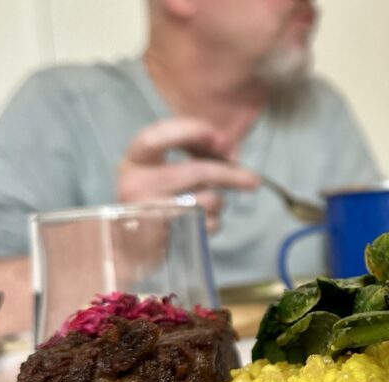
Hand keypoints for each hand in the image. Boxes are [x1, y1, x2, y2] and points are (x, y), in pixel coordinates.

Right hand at [118, 117, 259, 231]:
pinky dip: (214, 221)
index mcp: (135, 160)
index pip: (157, 136)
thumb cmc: (161, 197)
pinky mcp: (165, 236)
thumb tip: (227, 146)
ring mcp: (149, 211)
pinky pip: (207, 223)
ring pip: (207, 200)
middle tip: (253, 180)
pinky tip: (202, 221)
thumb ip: (196, 150)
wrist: (136, 243)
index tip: (217, 136)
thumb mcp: (168, 167)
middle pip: (197, 172)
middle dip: (230, 174)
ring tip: (208, 204)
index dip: (189, 131)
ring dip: (218, 201)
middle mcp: (136, 184)